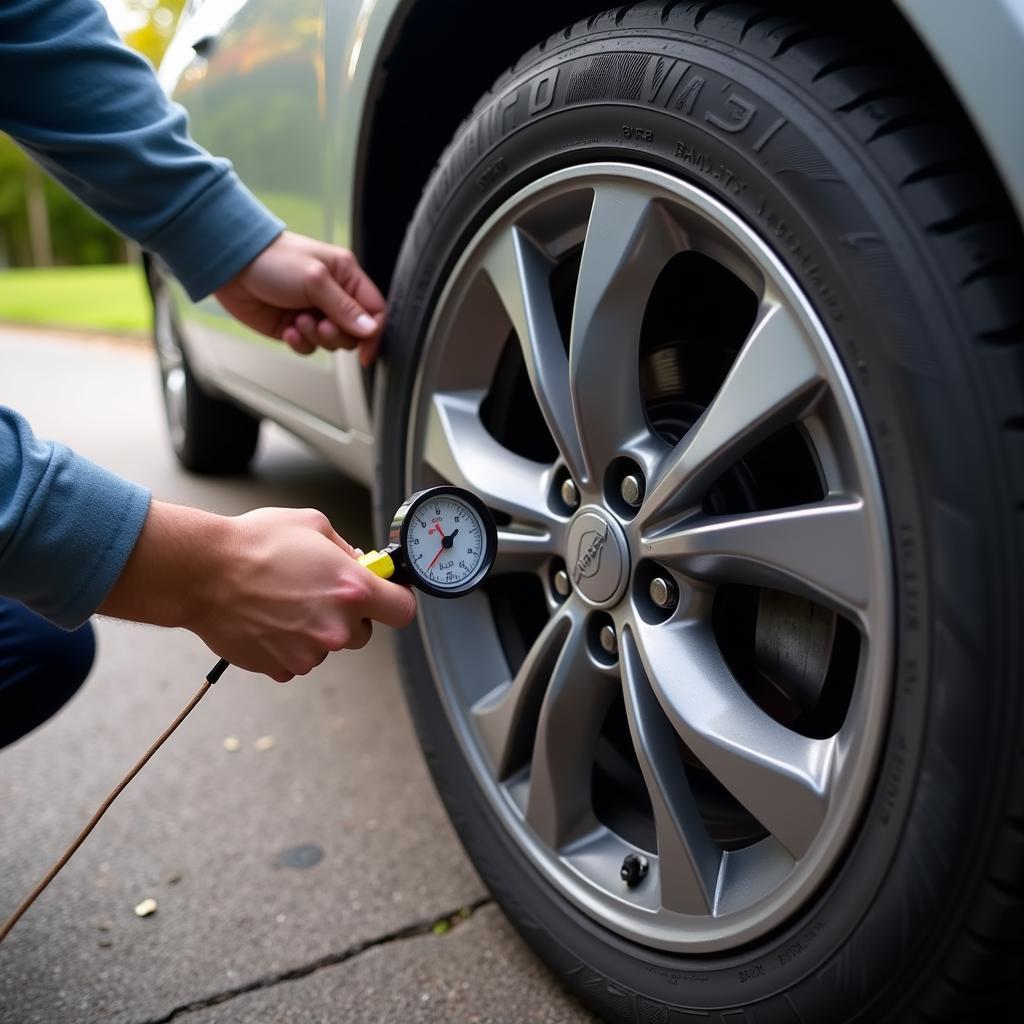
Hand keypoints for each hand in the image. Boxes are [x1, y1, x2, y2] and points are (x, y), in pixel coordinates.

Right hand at [99, 502, 415, 681]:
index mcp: (352, 590)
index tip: (387, 595)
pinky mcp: (282, 668)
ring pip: (327, 646)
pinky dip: (288, 644)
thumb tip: (360, 563)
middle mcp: (335, 627)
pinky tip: (269, 618)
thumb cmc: (253, 545)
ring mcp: (309, 652)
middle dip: (348, 615)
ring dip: (315, 629)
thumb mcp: (313, 525)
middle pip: (363, 633)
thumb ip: (346, 549)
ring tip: (284, 601)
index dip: (396, 600)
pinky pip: (297, 659)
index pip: (402, 611)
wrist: (203, 573)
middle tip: (320, 593)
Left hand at [214, 231, 386, 365]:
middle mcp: (333, 295)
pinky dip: (299, 343)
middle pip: (355, 332)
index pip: (375, 311)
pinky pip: (309, 348)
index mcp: (346, 276)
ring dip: (316, 338)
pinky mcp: (295, 327)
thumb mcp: (315, 280)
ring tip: (298, 322)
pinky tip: (287, 329)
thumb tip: (370, 330)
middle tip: (320, 324)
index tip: (365, 352)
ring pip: (332, 342)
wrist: (230, 265)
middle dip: (337, 335)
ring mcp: (314, 312)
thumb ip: (345, 307)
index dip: (373, 334)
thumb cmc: (272, 259)